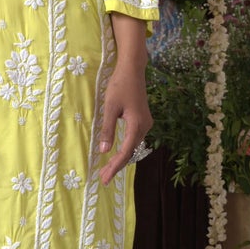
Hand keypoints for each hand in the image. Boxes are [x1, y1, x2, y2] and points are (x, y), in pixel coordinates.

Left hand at [97, 60, 151, 186]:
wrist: (133, 70)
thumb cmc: (119, 85)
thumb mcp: (110, 108)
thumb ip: (108, 130)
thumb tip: (104, 151)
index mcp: (137, 125)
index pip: (125, 151)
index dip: (115, 166)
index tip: (105, 178)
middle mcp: (145, 127)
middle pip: (130, 151)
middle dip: (116, 165)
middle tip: (103, 178)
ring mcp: (146, 123)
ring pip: (133, 146)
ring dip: (121, 158)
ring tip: (106, 169)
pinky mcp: (143, 120)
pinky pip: (134, 139)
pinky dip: (125, 149)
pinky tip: (117, 154)